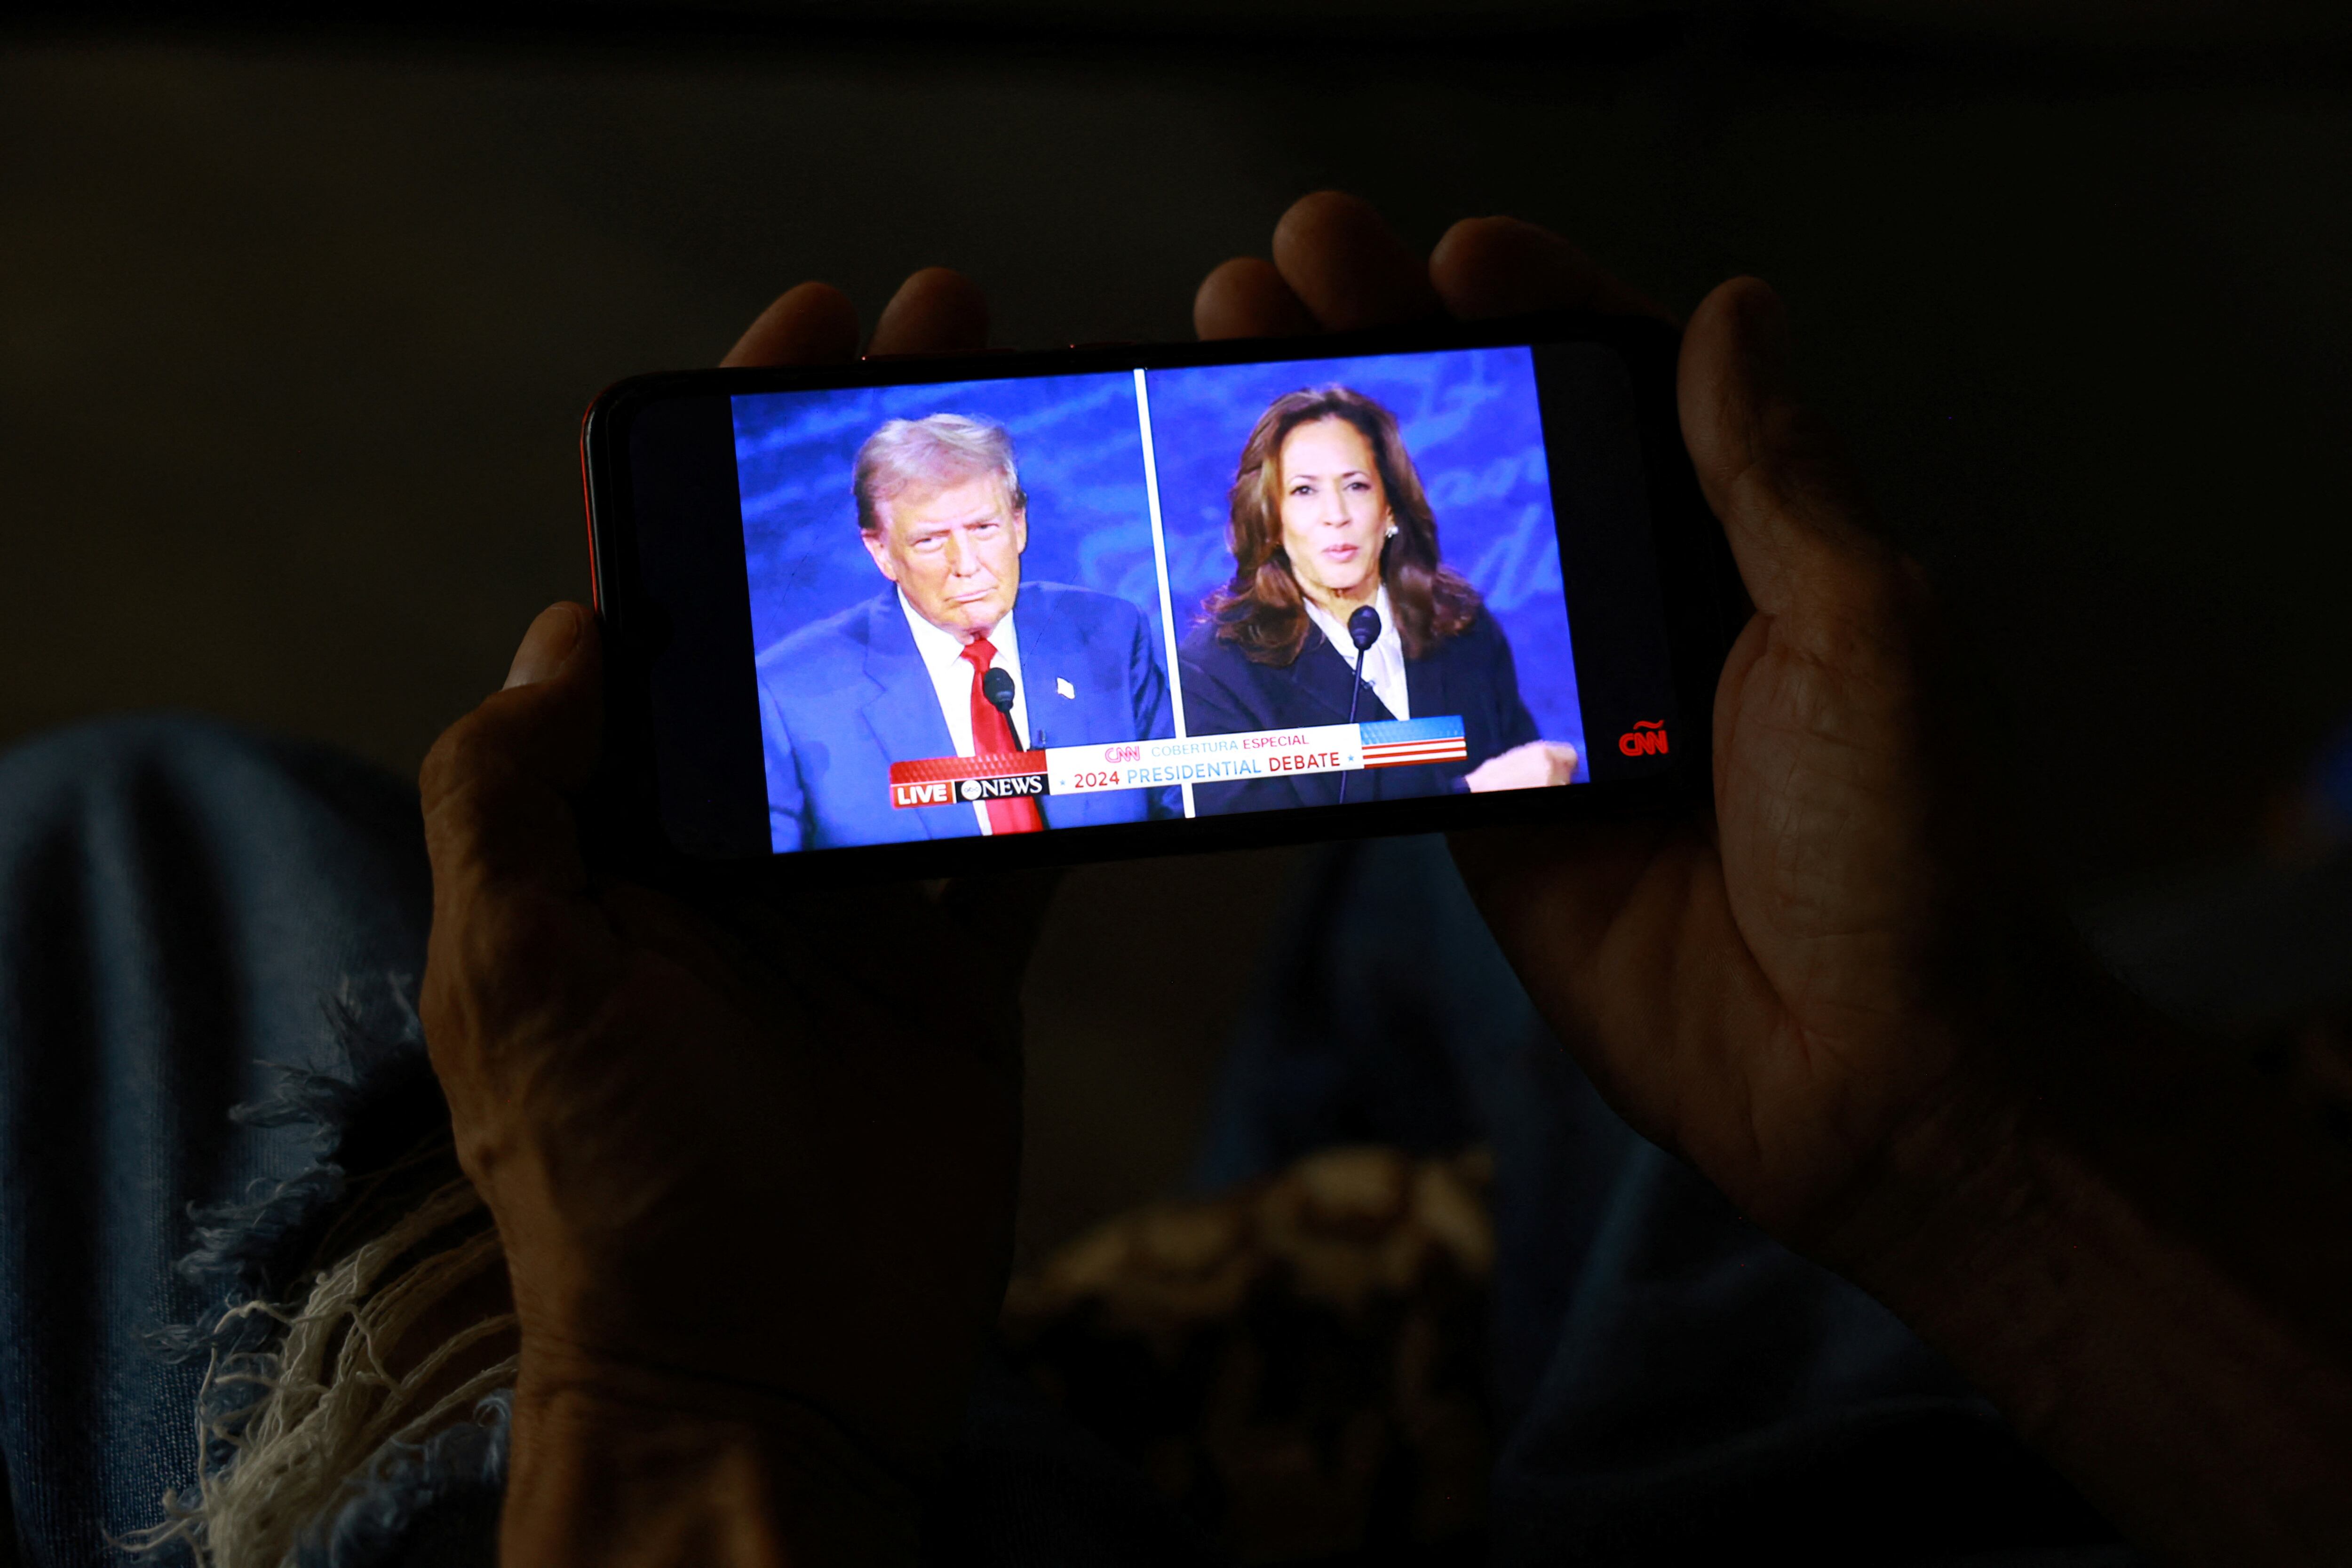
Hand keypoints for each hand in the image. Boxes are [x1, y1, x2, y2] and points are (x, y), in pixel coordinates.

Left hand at [422, 268, 1041, 1564]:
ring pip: (923, 705)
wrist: (765, 1373)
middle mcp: (727, 849)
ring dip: (979, 584)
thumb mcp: (516, 975)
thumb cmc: (617, 1182)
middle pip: (807, 625)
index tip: (793, 344)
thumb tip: (570, 627)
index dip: (714, 471)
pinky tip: (1113, 661)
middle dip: (872, 482)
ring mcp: (849, 906)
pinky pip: (1018, 837)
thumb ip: (516, 794)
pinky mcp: (952, 970)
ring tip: (1038, 457)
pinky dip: (1065, 758)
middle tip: (950, 341)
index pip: (659, 605)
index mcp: (610, 829)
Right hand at [1208, 191, 2006, 1257]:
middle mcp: (1649, 618)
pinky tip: (1245, 560)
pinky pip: (1397, 705)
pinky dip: (1322, 632)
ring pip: (1425, 563)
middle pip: (1502, 454)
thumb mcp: (1864, 628)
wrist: (1871, 1075)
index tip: (1456, 250)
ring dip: (1328, 473)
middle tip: (1286, 271)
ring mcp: (1560, 713)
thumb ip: (1772, 477)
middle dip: (1395, 354)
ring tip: (1233, 373)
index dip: (1542, 306)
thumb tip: (1737, 311)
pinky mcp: (1492, 809)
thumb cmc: (1908, 850)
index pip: (1631, 389)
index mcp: (1754, 553)